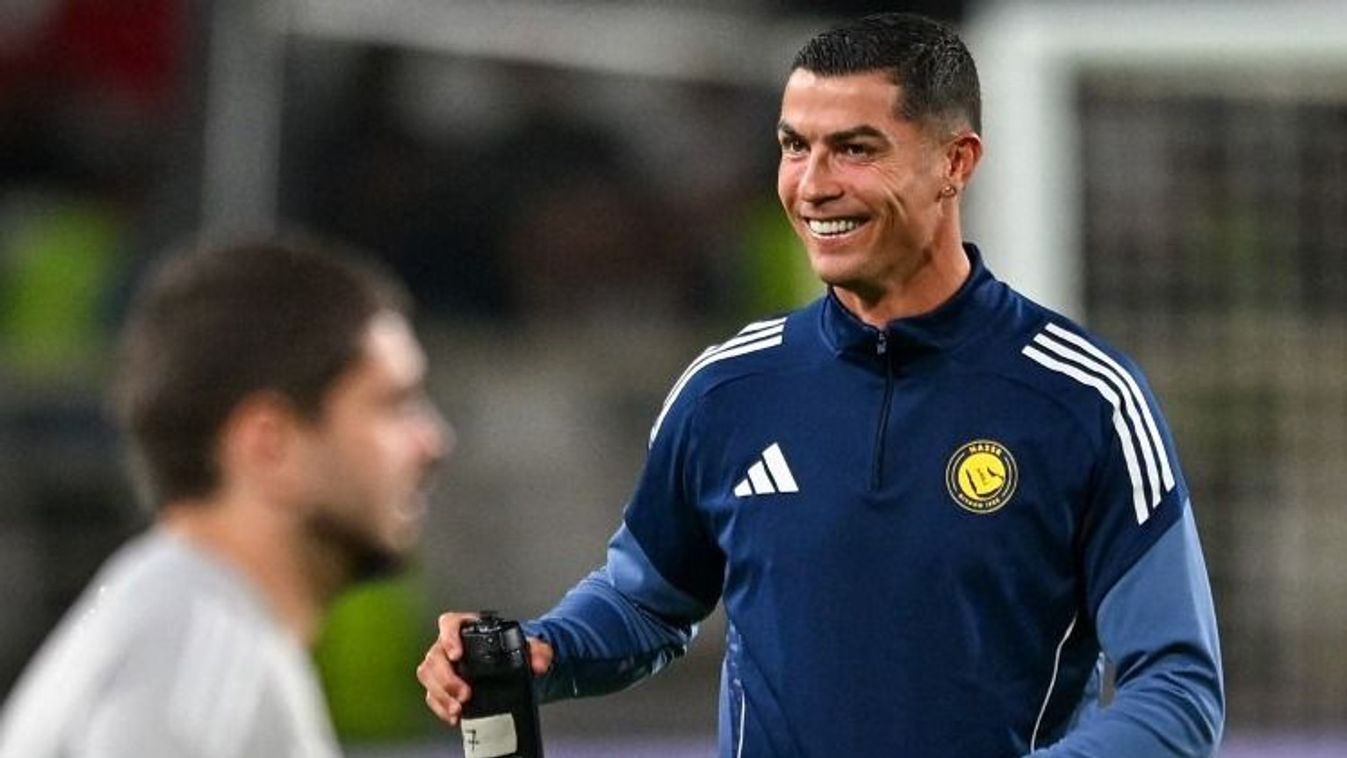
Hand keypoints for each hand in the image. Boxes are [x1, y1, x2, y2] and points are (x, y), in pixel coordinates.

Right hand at [416, 611, 554, 725]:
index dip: (449, 637)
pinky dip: (440, 707)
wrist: (512, 668)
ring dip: (441, 694)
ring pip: (428, 675)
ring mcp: (443, 665)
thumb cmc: (513, 650)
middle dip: (447, 678)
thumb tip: (539, 665)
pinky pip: (432, 695)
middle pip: (435, 656)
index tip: (457, 654)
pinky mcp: (441, 685)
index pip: (449, 623)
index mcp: (467, 627)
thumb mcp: (530, 646)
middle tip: (465, 694)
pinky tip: (453, 716)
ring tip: (458, 709)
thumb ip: (539, 651)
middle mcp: (449, 644)